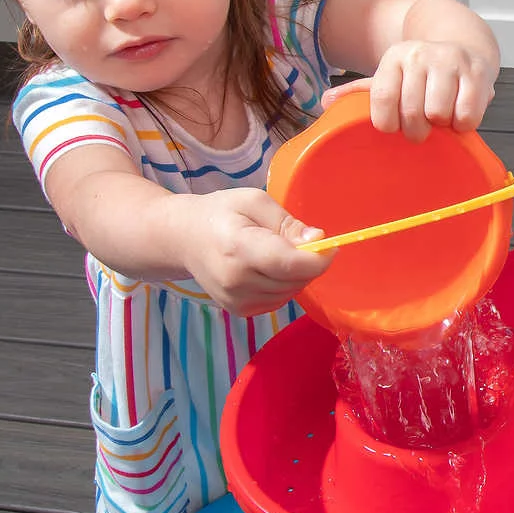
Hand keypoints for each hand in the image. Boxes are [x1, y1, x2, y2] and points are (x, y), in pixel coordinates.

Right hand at [179, 189, 334, 317]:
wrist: (184, 239)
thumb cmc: (221, 213)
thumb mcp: (254, 201)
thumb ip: (288, 223)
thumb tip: (318, 241)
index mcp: (239, 247)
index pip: (291, 264)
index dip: (318, 259)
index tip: (329, 246)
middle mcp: (236, 280)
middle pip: (296, 280)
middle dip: (308, 263)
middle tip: (298, 241)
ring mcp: (236, 300)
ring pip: (291, 292)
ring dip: (296, 275)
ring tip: (276, 252)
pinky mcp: (239, 311)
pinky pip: (280, 301)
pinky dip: (283, 285)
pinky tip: (268, 268)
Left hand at [323, 40, 495, 142]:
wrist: (465, 45)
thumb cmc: (423, 72)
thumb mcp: (391, 76)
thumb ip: (361, 92)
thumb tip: (325, 101)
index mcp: (393, 58)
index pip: (381, 99)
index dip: (387, 123)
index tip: (394, 128)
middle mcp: (420, 55)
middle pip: (412, 112)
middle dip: (416, 131)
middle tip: (421, 129)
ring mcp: (449, 61)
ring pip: (439, 114)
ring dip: (441, 126)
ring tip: (441, 118)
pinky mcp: (476, 72)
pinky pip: (467, 114)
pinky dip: (463, 124)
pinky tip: (460, 116)